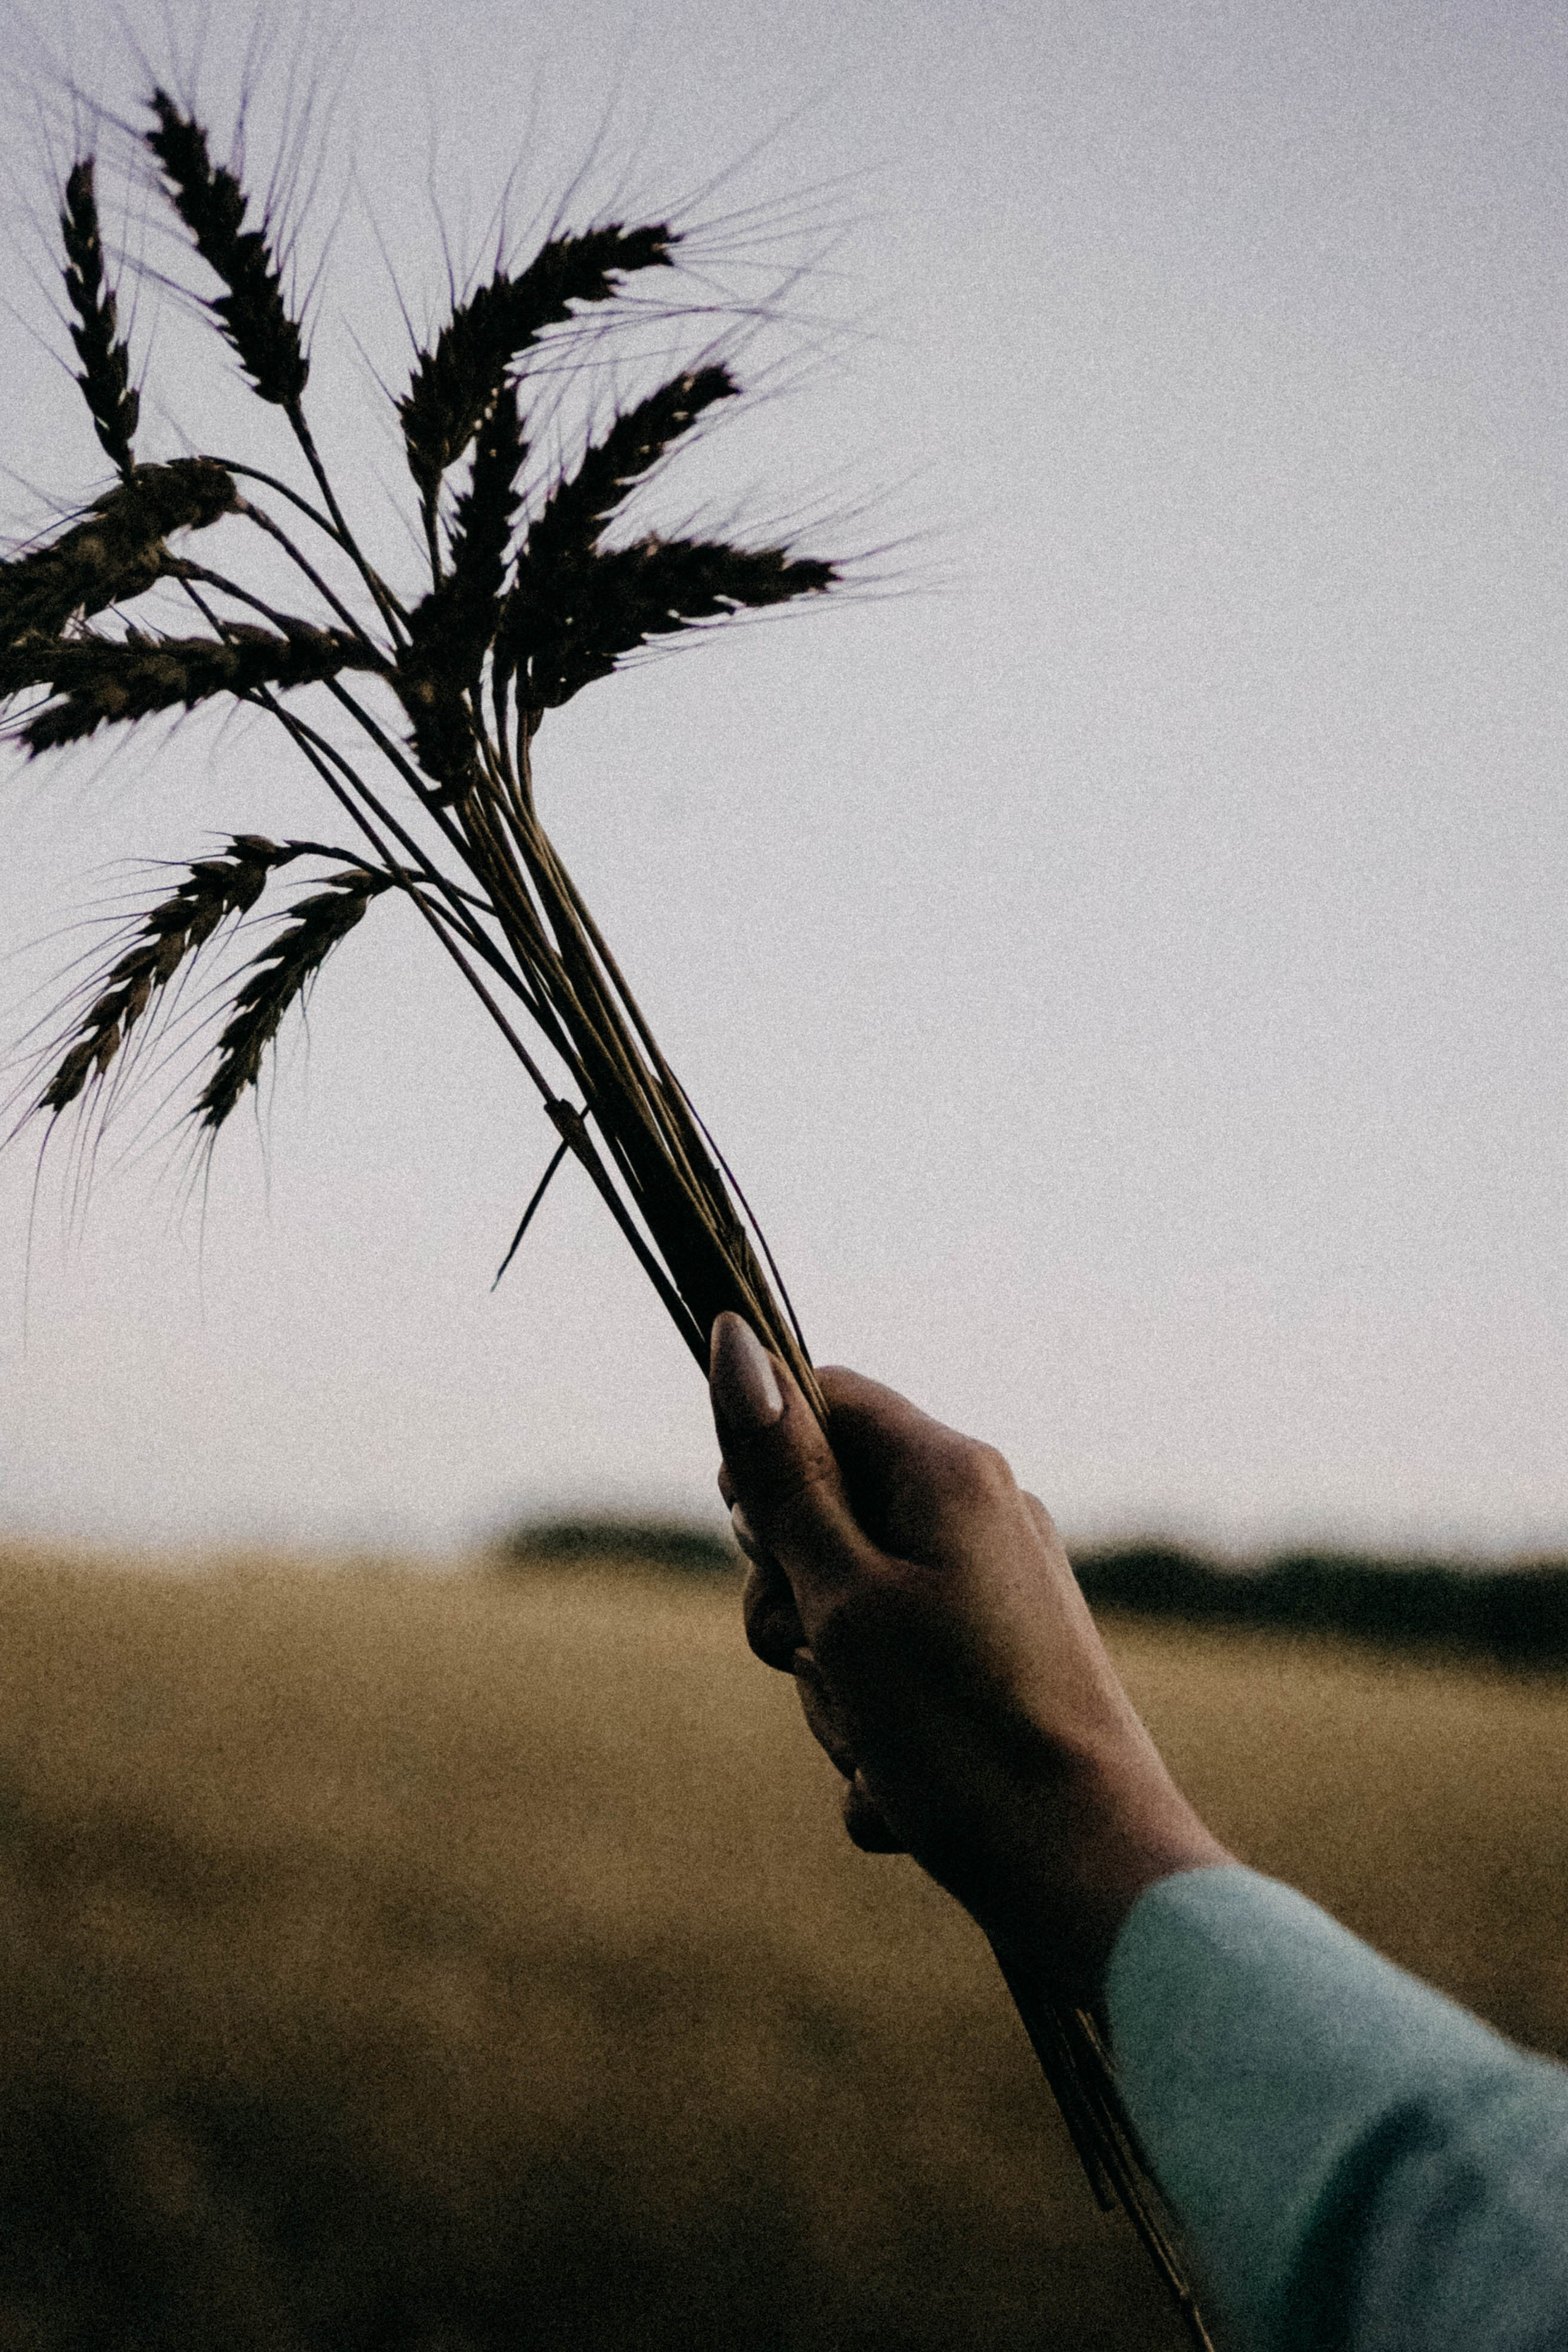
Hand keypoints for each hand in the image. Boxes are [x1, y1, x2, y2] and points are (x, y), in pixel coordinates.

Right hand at [709, 1314, 1228, 1991]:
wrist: (1092, 1879)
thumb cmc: (962, 1733)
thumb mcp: (844, 1597)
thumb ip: (783, 1476)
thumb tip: (734, 1337)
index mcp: (950, 1475)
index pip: (825, 1399)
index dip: (763, 1461)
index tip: (754, 1540)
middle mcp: (983, 1520)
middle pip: (827, 1518)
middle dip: (793, 1605)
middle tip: (820, 1657)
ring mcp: (996, 1601)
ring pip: (851, 1619)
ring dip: (834, 1692)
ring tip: (881, 1745)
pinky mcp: (1001, 1676)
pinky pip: (897, 1688)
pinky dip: (883, 1744)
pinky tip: (908, 1797)